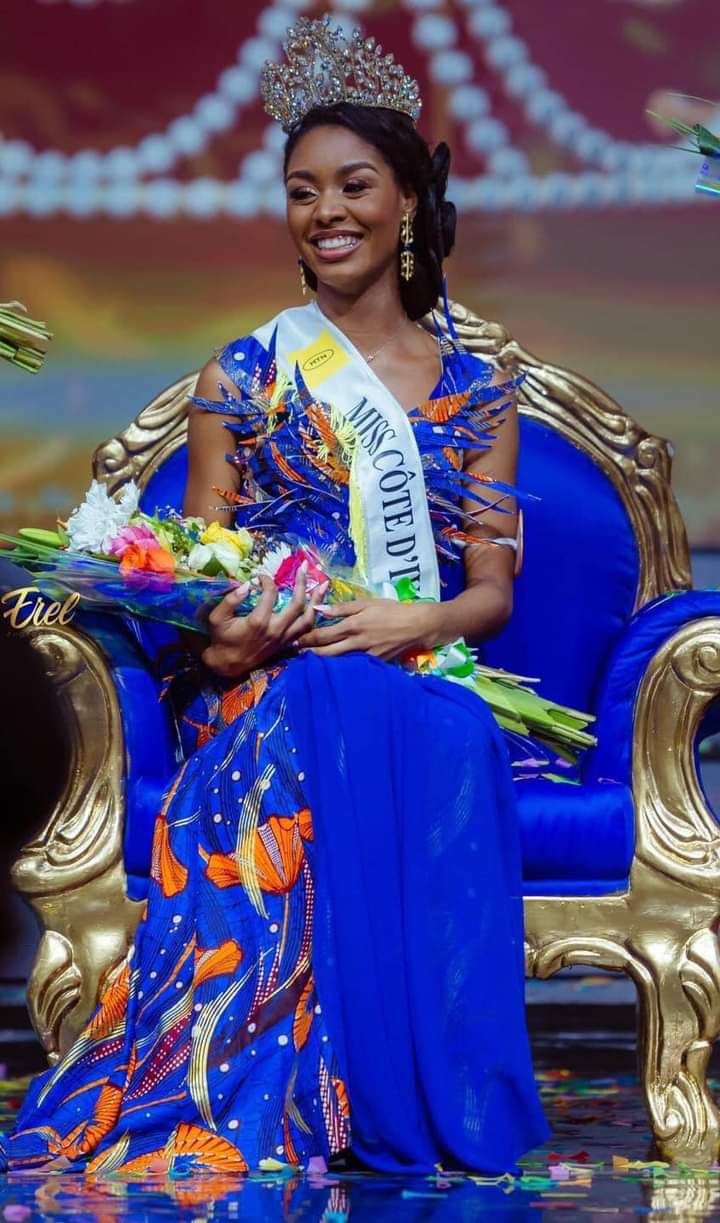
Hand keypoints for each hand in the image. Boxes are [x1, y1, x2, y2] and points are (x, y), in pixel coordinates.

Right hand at [202, 567, 327, 678]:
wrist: (228, 664)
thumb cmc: (222, 639)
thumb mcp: (217, 618)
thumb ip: (230, 600)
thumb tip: (247, 584)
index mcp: (259, 621)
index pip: (271, 593)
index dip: (267, 580)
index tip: (261, 576)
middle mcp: (276, 629)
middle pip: (297, 604)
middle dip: (302, 583)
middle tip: (305, 567)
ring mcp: (284, 638)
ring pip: (308, 619)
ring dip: (316, 601)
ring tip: (324, 585)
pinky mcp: (286, 643)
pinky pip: (306, 630)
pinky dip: (313, 616)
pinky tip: (317, 605)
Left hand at [296, 597, 439, 659]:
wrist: (416, 626)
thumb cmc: (391, 610)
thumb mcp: (366, 603)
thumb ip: (342, 608)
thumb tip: (319, 609)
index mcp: (352, 625)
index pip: (322, 635)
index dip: (306, 639)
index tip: (294, 640)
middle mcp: (356, 643)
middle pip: (326, 653)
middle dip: (309, 655)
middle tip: (296, 655)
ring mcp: (365, 656)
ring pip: (338, 663)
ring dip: (322, 663)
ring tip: (309, 663)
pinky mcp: (374, 664)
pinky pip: (353, 667)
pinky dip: (341, 668)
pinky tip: (333, 669)